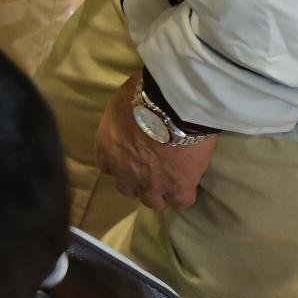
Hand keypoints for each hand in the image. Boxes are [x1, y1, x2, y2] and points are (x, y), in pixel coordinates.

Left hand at [94, 75, 218, 209]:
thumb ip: (123, 116)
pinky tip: (190, 183)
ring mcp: (150, 184)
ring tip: (171, 180)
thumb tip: (131, 111)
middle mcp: (124, 172)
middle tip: (152, 169)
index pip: (107, 166)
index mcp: (107, 149)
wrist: (171, 108)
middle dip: (138, 181)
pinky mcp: (177, 188)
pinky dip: (184, 194)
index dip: (120, 163)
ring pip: (152, 201)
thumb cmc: (142, 96)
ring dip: (160, 192)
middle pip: (127, 188)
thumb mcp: (122, 100)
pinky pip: (180, 201)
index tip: (132, 157)